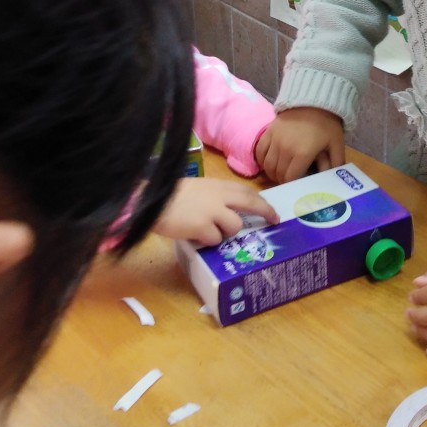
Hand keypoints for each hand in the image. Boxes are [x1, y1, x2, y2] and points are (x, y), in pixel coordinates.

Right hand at [152, 177, 278, 243]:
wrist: (152, 200)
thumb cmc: (170, 194)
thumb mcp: (197, 188)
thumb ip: (214, 196)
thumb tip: (227, 209)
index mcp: (217, 185)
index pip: (246, 191)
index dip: (260, 200)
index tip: (270, 208)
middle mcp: (219, 196)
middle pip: (251, 203)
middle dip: (265, 212)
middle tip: (274, 220)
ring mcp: (212, 211)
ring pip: (234, 226)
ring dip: (226, 232)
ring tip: (210, 231)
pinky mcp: (202, 227)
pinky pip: (215, 240)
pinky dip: (207, 241)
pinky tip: (196, 236)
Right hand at [255, 107, 344, 183]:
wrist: (313, 100)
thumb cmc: (326, 124)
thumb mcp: (336, 144)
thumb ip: (336, 163)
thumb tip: (335, 180)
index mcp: (302, 154)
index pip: (290, 178)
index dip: (292, 185)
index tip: (297, 185)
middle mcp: (285, 149)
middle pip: (278, 173)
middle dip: (283, 180)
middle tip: (289, 180)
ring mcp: (274, 140)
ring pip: (267, 165)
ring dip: (272, 172)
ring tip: (279, 173)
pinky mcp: (268, 132)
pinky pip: (260, 152)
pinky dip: (262, 161)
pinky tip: (269, 163)